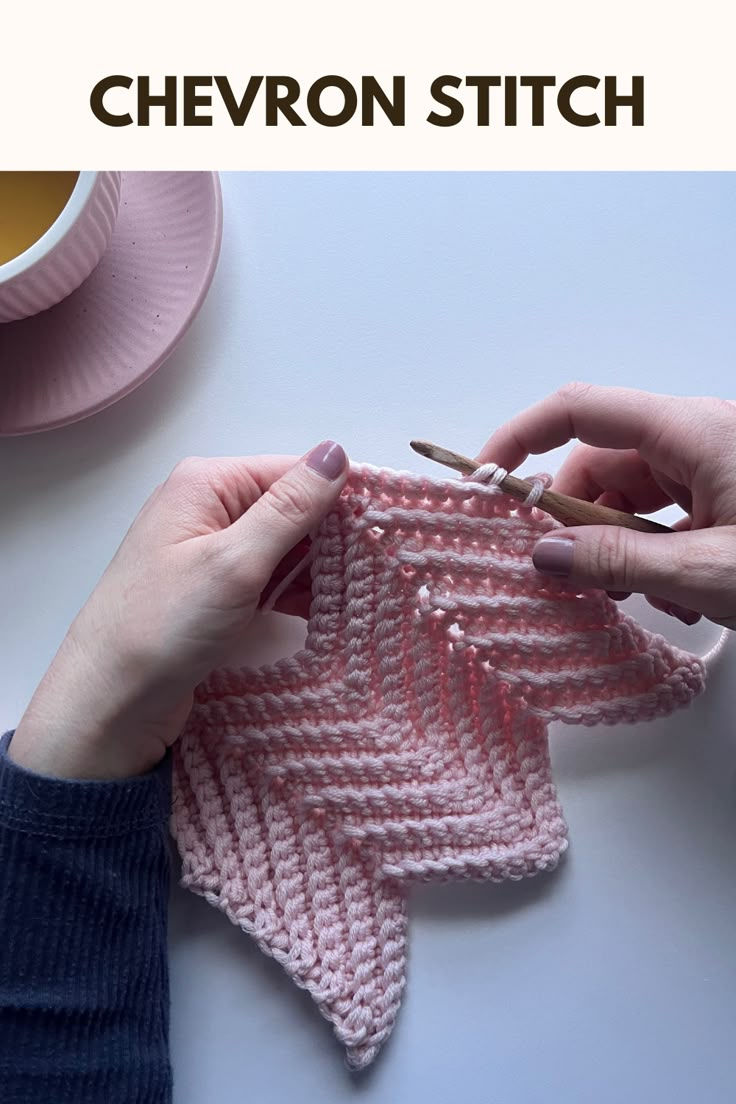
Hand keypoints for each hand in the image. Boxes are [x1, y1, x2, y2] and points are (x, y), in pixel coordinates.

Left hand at [9, 442, 347, 779]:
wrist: (109, 702)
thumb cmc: (161, 626)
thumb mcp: (234, 562)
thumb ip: (289, 508)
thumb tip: (336, 453)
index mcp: (207, 484)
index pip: (293, 473)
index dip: (341, 499)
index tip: (386, 529)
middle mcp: (209, 509)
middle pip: (292, 508)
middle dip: (333, 538)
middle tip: (380, 568)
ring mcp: (212, 553)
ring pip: (285, 548)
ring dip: (319, 571)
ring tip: (362, 595)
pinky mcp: (217, 592)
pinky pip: (270, 579)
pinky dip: (297, 593)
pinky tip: (328, 613)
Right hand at [479, 383, 735, 629]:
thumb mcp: (707, 569)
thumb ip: (621, 560)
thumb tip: (544, 555)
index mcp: (691, 429)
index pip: (580, 410)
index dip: (521, 437)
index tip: (483, 479)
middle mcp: (695, 438)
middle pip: (600, 464)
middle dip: (575, 521)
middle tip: (568, 576)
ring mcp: (710, 467)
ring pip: (628, 496)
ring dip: (615, 547)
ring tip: (630, 595)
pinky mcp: (722, 497)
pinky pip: (661, 516)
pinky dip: (652, 556)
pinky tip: (674, 598)